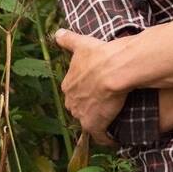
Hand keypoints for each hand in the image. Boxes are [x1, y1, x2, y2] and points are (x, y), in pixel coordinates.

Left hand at [54, 29, 127, 143]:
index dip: (84, 92)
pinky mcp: (95, 125)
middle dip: (88, 107)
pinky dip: (105, 138)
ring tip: (109, 118)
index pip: (74, 92)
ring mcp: (82, 115)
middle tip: (102, 103)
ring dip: (96, 121)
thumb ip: (68, 40)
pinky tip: (112, 137)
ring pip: (88, 121)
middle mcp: (71, 102)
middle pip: (79, 108)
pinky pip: (100, 136)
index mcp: (68, 85)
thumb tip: (58, 33)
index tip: (93, 91)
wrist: (114, 69)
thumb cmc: (99, 55)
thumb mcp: (82, 44)